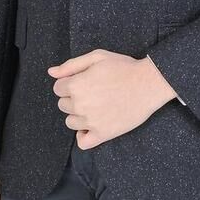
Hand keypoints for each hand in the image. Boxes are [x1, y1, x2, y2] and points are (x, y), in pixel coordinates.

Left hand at [47, 50, 177, 147]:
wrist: (149, 84)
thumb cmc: (124, 68)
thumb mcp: (97, 57)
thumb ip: (71, 65)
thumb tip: (51, 72)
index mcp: (75, 85)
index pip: (58, 88)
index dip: (70, 83)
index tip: (85, 81)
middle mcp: (80, 105)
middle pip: (63, 105)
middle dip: (74, 99)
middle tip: (94, 92)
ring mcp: (91, 122)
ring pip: (71, 123)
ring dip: (79, 116)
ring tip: (96, 107)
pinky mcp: (103, 134)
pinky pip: (83, 142)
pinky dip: (84, 136)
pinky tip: (92, 127)